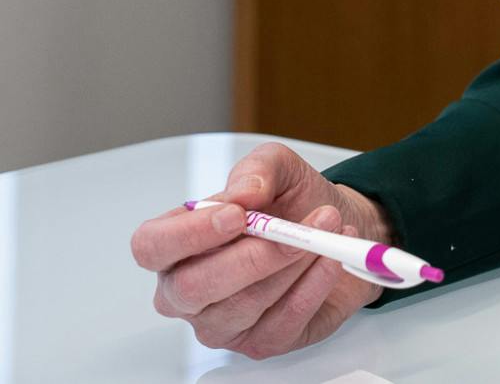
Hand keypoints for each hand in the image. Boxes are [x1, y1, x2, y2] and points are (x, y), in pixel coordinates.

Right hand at [131, 143, 392, 358]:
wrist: (338, 227)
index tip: (236, 216)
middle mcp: (186, 291)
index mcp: (175, 245)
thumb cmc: (293, 201)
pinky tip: (330, 260)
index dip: (188, 234)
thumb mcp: (278, 167)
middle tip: (296, 230)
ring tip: (325, 234)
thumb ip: (257, 171)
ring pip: (243, 305)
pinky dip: (314, 286)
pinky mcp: (260, 342)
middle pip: (193, 287)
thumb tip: (245, 194)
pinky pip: (282, 323)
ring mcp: (220, 323)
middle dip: (252, 256)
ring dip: (292, 266)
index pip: (151, 247)